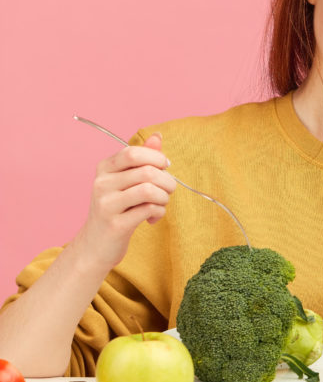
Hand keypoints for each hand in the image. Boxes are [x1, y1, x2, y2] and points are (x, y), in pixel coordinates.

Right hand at [73, 134, 176, 273]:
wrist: (95, 246)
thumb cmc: (117, 209)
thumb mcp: (126, 181)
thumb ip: (142, 158)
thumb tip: (158, 135)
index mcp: (104, 168)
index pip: (133, 152)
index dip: (156, 158)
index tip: (165, 167)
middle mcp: (101, 184)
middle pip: (146, 172)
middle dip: (167, 181)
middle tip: (168, 190)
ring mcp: (106, 205)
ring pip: (149, 190)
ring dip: (164, 197)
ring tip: (161, 203)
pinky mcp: (115, 225)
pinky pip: (148, 209)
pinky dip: (159, 212)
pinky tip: (153, 218)